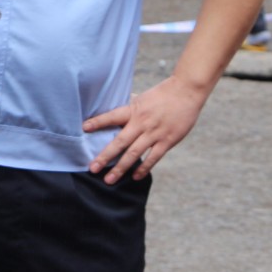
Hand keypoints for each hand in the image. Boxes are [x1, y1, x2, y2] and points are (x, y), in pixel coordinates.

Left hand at [83, 75, 206, 183]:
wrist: (187, 91)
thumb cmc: (164, 93)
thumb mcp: (143, 97)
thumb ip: (131, 105)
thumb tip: (118, 104)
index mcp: (134, 109)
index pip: (112, 116)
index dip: (98, 122)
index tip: (84, 128)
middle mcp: (141, 122)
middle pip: (120, 142)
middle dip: (105, 156)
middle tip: (92, 168)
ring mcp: (154, 133)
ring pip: (134, 153)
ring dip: (121, 167)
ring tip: (109, 179)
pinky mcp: (167, 140)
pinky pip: (153, 158)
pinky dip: (143, 168)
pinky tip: (135, 176)